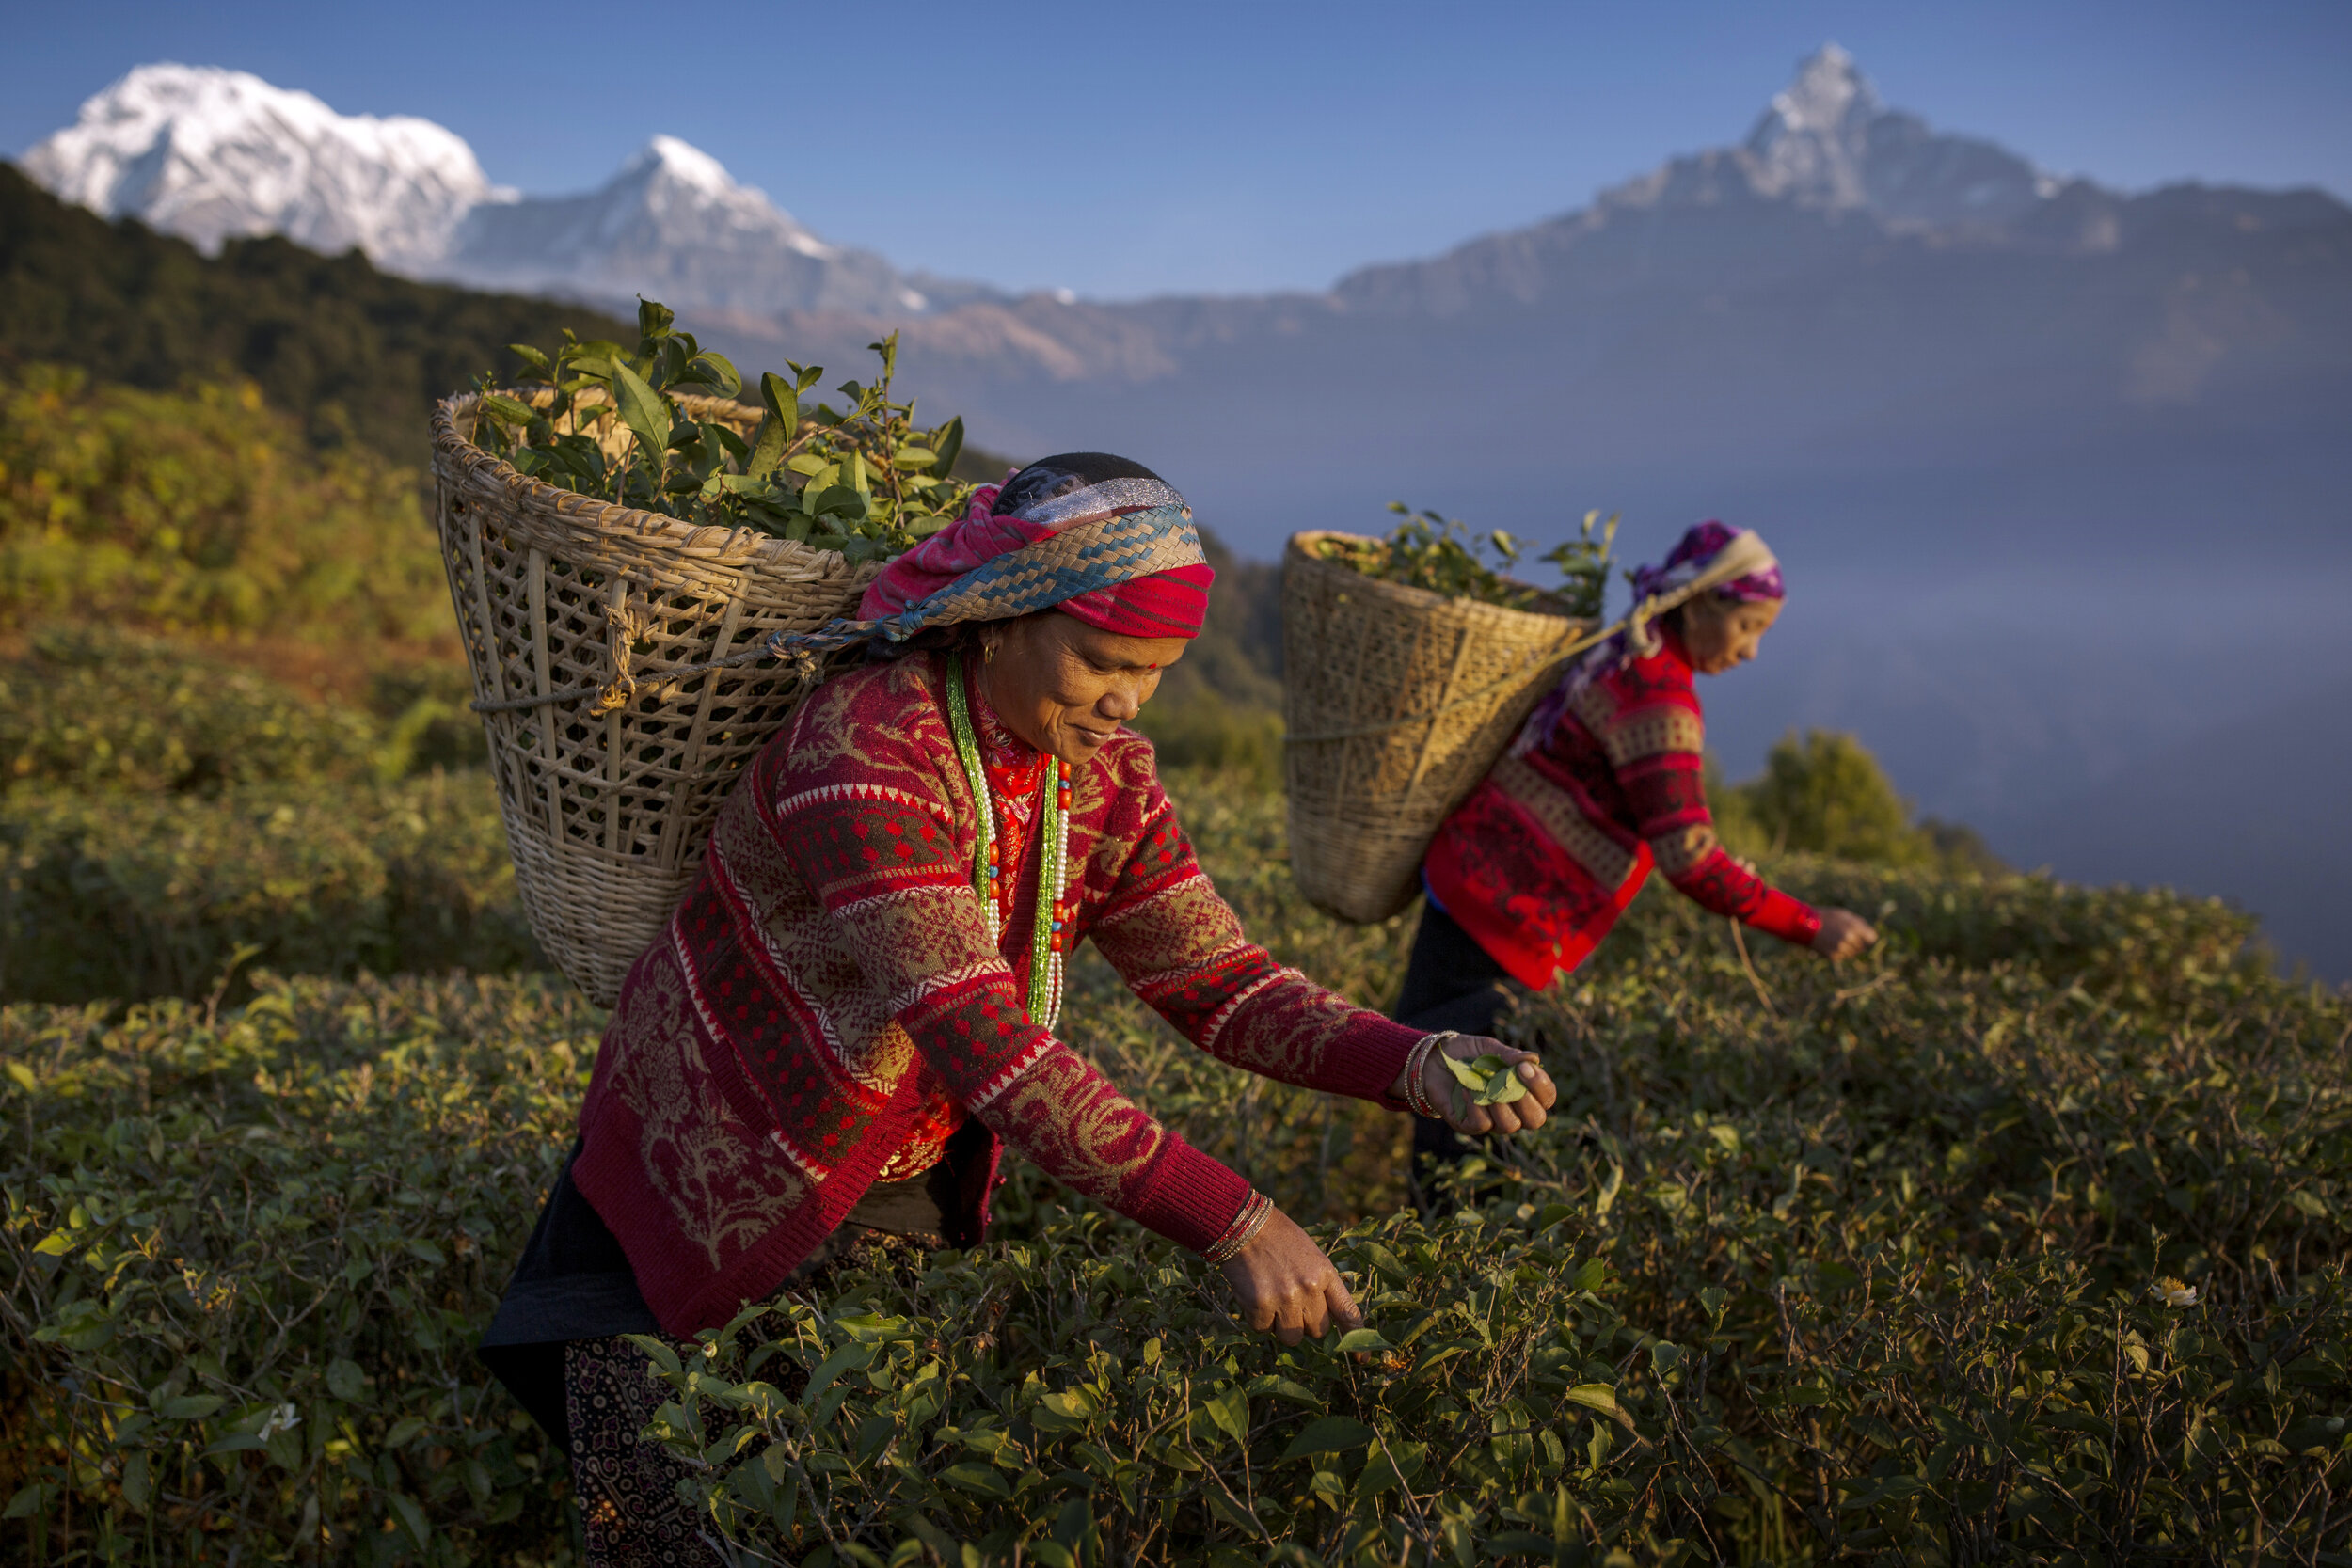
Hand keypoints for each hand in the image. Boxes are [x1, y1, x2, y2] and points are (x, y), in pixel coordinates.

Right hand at [1219, 1207, 1362, 1344]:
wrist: (1243, 1223)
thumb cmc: (1278, 1237)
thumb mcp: (1310, 1255)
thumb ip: (1320, 1285)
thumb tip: (1321, 1318)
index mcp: (1325, 1274)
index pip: (1347, 1313)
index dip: (1356, 1339)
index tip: (1361, 1358)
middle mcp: (1309, 1288)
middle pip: (1317, 1331)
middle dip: (1305, 1323)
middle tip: (1290, 1302)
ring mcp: (1284, 1298)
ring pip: (1291, 1338)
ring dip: (1281, 1325)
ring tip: (1271, 1299)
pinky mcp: (1259, 1305)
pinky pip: (1263, 1330)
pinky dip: (1257, 1318)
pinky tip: (1254, 1294)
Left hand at [1393, 1034, 1556, 1135]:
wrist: (1432, 1060)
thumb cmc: (1465, 1054)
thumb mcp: (1488, 1049)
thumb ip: (1509, 1055)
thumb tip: (1534, 1060)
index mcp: (1523, 1090)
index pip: (1546, 1097)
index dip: (1542, 1086)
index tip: (1526, 1069)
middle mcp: (1512, 1110)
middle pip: (1535, 1120)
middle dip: (1528, 1102)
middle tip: (1513, 1079)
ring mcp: (1491, 1120)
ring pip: (1509, 1125)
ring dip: (1500, 1104)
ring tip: (1486, 1085)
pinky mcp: (1468, 1125)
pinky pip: (1481, 1125)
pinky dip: (1476, 1107)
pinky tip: (1466, 1090)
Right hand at [1812, 907, 1878, 961]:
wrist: (1805, 925)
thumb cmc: (1826, 917)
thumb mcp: (1844, 915)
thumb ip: (1859, 924)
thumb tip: (1872, 935)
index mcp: (1854, 927)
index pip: (1872, 938)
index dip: (1868, 937)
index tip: (1864, 936)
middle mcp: (1849, 939)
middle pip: (1863, 947)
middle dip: (1858, 943)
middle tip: (1846, 936)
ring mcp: (1841, 948)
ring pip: (1853, 953)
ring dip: (1849, 948)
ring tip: (1837, 939)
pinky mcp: (1833, 956)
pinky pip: (1843, 956)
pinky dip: (1840, 951)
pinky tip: (1831, 944)